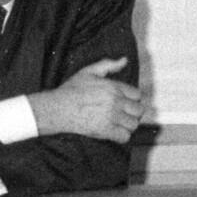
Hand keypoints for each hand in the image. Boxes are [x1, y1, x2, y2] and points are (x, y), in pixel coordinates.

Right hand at [27, 56, 144, 142]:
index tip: (126, 103)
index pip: (138, 95)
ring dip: (128, 125)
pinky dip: (122, 136)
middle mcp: (116, 101)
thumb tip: (125, 59)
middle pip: (139, 110)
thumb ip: (109, 64)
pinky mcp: (105, 130)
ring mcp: (111, 117)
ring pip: (133, 124)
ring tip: (120, 124)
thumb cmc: (71, 90)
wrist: (57, 108)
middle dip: (133, 113)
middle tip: (124, 115)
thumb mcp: (89, 71)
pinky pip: (124, 137)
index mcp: (114, 87)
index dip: (133, 100)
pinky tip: (114, 132)